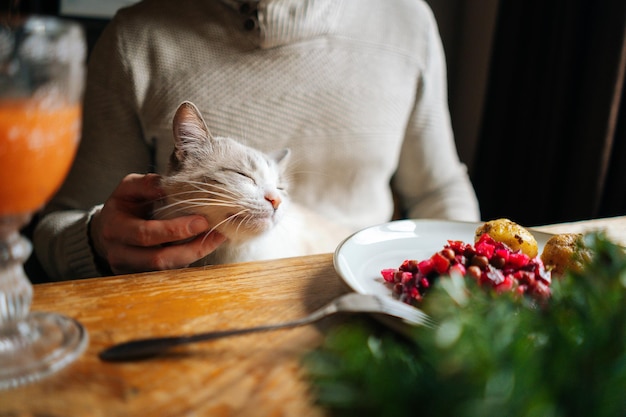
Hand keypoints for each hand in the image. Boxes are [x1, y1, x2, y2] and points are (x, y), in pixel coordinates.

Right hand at [89, 173, 224, 274]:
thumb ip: (148, 184)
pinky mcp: (143, 277)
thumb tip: (170, 184)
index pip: (146, 234)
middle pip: (159, 259)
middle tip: (217, 233)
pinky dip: (191, 259)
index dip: (175, 230)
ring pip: (168, 269)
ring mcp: (131, 269)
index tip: (202, 220)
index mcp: (115, 228)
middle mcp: (120, 254)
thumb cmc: (124, 204)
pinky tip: (207, 245)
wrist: (108, 229)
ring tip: (218, 238)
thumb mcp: (129, 187)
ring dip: (196, 255)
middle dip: (192, 247)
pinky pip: (171, 272)